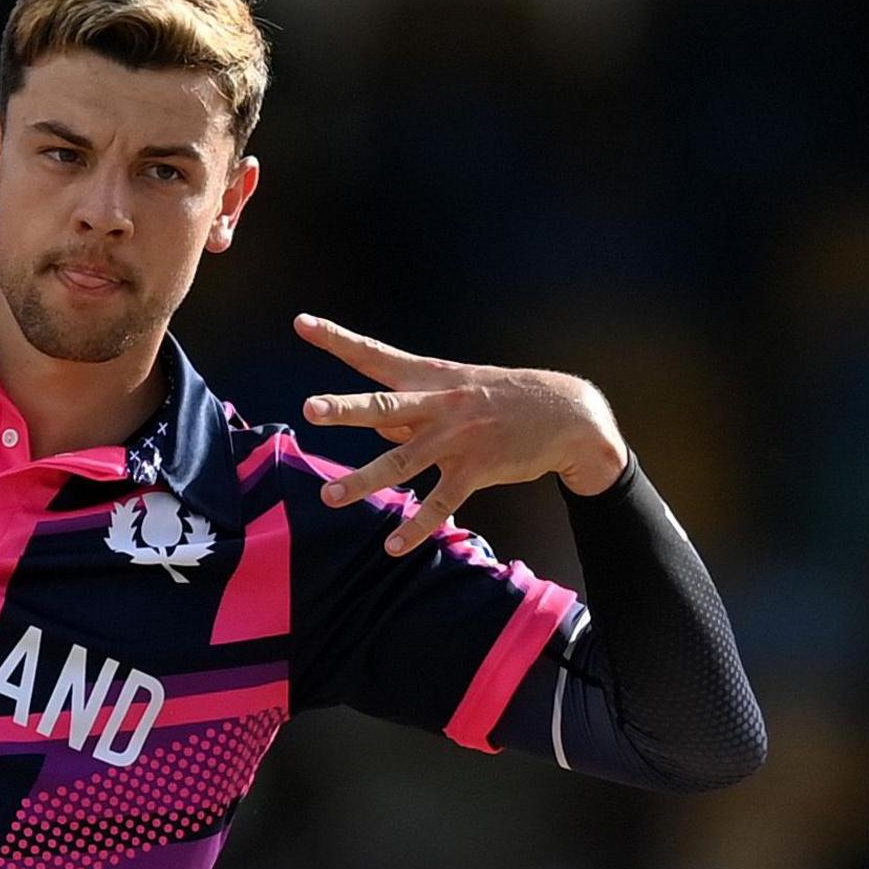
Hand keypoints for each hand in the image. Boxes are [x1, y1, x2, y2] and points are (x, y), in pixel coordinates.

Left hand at [294, 314, 628, 554]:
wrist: (567, 413)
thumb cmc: (499, 399)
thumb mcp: (453, 390)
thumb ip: (409, 408)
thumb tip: (373, 425)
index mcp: (428, 377)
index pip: (373, 354)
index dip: (336, 339)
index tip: (301, 322)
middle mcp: (438, 404)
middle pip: (384, 404)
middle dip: (347, 408)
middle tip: (310, 409)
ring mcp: (457, 437)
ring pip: (403, 461)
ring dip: (364, 481)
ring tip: (330, 497)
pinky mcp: (477, 468)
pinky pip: (441, 502)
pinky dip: (417, 526)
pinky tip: (393, 545)